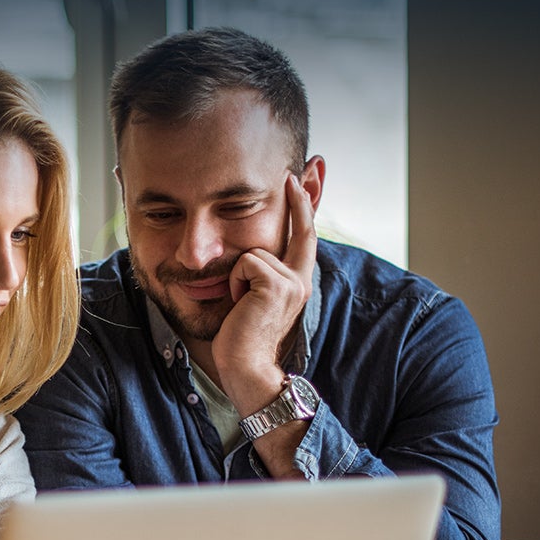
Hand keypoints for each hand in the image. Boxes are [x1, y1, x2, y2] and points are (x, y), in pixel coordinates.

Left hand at [213, 175, 315, 475]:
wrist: (246, 367)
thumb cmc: (240, 338)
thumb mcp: (251, 299)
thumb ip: (257, 274)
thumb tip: (248, 253)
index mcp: (296, 283)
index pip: (304, 238)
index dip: (305, 208)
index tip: (303, 178)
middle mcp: (300, 280)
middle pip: (300, 231)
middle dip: (299, 199)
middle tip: (292, 172)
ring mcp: (292, 283)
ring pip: (255, 252)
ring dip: (238, 275)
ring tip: (240, 302)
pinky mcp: (277, 286)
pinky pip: (245, 263)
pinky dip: (234, 281)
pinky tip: (239, 303)